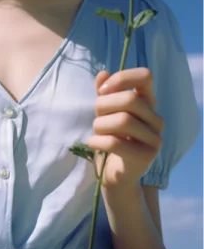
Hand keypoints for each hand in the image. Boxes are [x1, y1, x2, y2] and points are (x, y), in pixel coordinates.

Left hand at [88, 67, 163, 190]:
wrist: (116, 175)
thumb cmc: (111, 136)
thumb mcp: (105, 111)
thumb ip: (104, 92)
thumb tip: (103, 74)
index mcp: (148, 102)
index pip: (145, 76)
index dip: (121, 78)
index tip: (102, 91)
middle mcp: (156, 119)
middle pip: (129, 99)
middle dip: (103, 105)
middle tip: (96, 117)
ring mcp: (154, 139)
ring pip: (123, 121)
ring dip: (99, 124)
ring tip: (96, 132)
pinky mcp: (146, 157)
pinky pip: (116, 143)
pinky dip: (97, 141)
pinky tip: (93, 143)